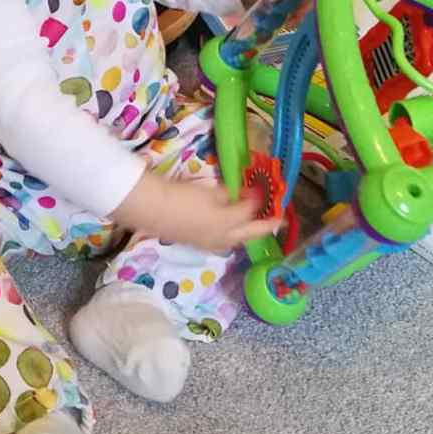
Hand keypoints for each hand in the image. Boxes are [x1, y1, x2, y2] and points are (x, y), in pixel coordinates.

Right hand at [112, 171, 281, 254]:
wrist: (153, 211)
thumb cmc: (183, 198)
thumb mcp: (209, 192)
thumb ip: (226, 194)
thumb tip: (236, 196)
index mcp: (229, 223)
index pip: (250, 211)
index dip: (257, 199)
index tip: (263, 190)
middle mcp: (224, 237)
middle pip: (250, 233)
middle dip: (265, 227)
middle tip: (279, 221)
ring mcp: (210, 243)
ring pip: (237, 240)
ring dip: (247, 233)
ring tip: (255, 225)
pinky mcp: (197, 243)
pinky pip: (222, 241)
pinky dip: (231, 234)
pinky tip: (229, 229)